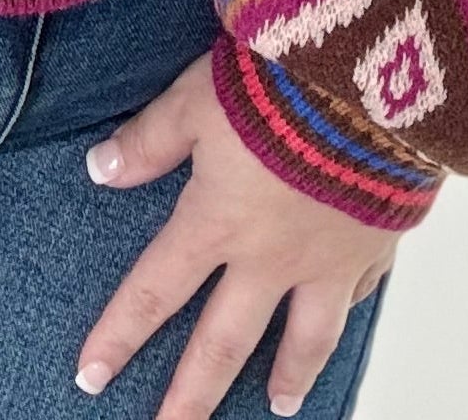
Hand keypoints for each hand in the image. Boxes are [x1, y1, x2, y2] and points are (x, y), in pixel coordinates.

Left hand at [74, 50, 396, 417]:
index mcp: (217, 224)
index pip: (155, 293)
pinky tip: (348, 321)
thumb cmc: (274, 81)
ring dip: (289, 375)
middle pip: (224, 342)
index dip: (119, 336)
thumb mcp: (195, 100)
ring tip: (280, 407)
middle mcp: (270, 258)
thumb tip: (97, 169)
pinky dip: (351, 313)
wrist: (366, 80)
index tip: (89, 378)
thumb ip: (149, 140)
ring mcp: (328, 258)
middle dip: (195, 395)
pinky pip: (361, 292)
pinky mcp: (377, 241)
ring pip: (305, 337)